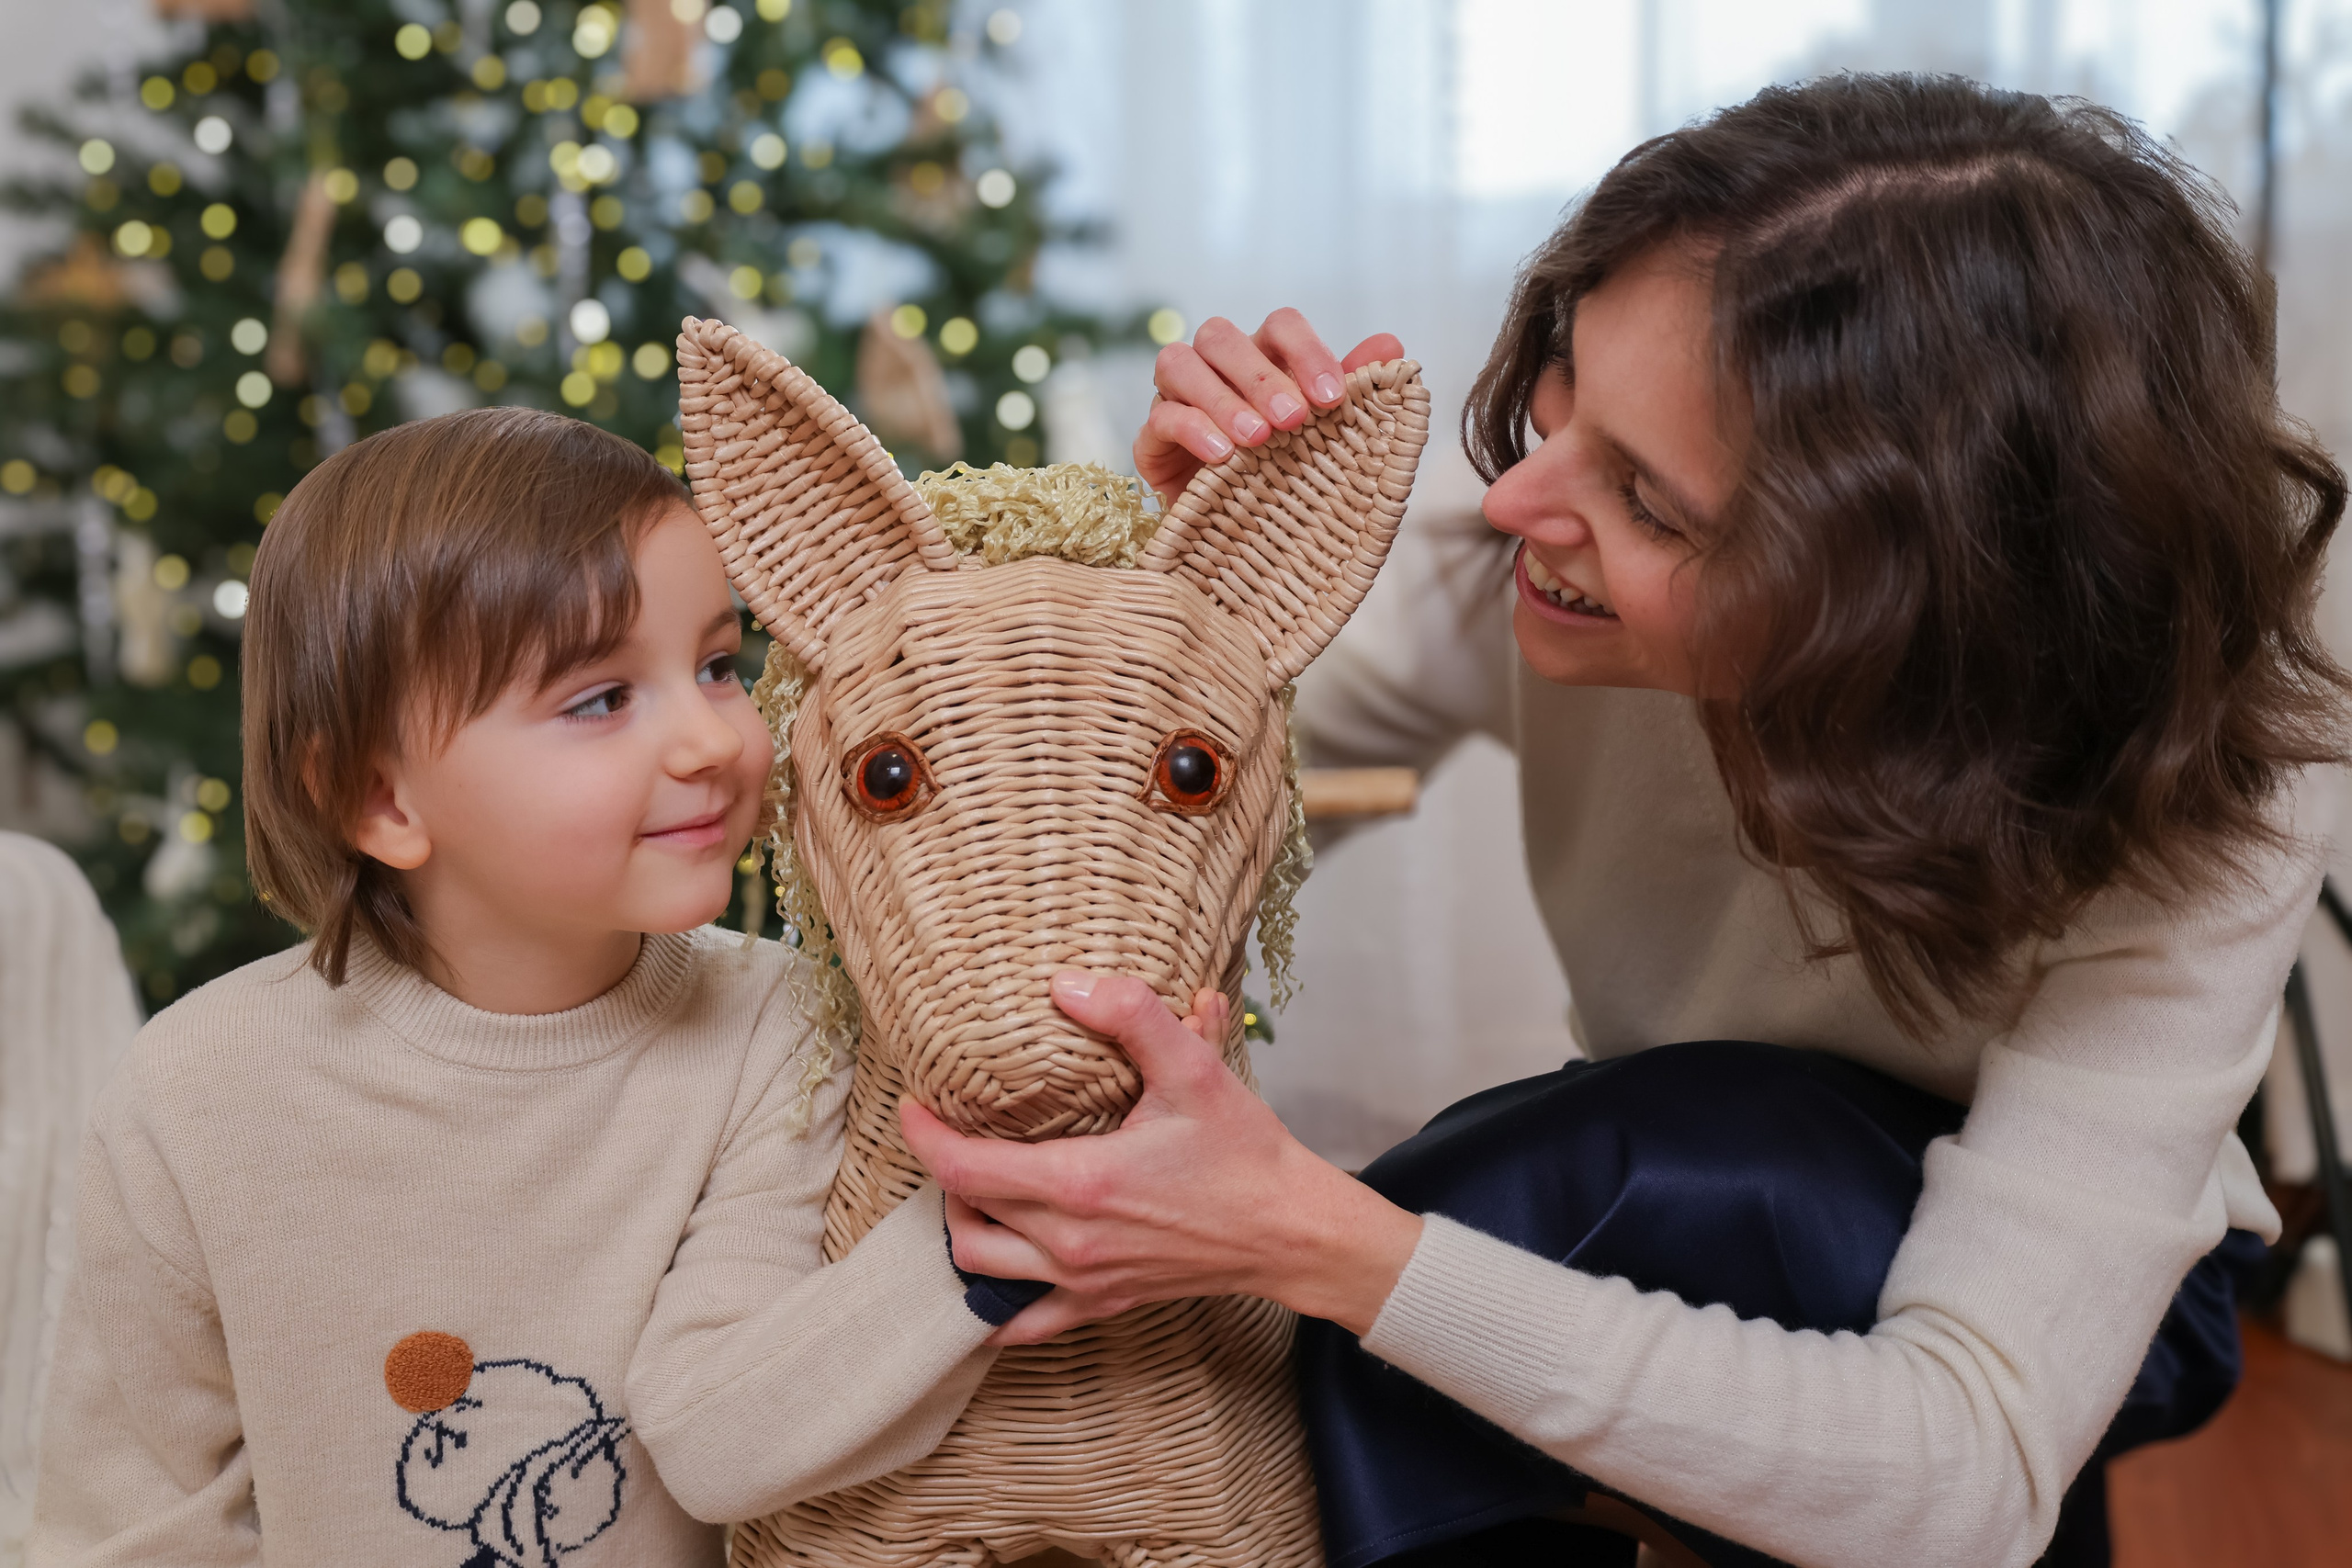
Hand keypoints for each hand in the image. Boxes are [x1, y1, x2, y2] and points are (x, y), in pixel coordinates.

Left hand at [900, 973, 1423, 1346]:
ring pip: (981, 1271)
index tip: (912, 1106)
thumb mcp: (1194, 1069)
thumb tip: (1067, 985)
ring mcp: (1084, 1281)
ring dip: (962, 1229)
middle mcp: (1071, 1242)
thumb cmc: (1243, 1154)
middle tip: (950, 1134)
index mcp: (1080, 1184)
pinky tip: (988, 1283)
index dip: (924, 1137)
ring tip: (971, 1189)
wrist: (1290, 1230)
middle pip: (964, 1217)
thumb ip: (1131, 1016)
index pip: (964, 1169)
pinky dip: (992, 1310)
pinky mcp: (1103, 1303)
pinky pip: (1025, 1325)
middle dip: (944, 1175)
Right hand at [1135, 309, 1406, 501]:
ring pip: (1179, 363)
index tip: (1332, 398)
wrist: (1244, 542)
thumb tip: (1394, 347)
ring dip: (1222, 398)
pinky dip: (1192, 429)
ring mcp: (1175, 397)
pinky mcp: (1151, 438)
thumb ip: (1353, 390)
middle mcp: (1215, 367)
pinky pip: (1160, 416)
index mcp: (1263, 358)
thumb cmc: (1288, 477)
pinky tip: (1222, 455)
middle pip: (1220, 335)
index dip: (1305, 351)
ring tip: (1257, 439)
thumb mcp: (1327, 437)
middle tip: (1295, 419)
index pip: (1279, 326)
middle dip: (1260, 375)